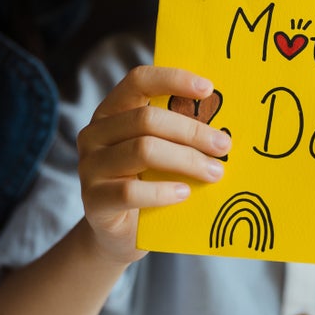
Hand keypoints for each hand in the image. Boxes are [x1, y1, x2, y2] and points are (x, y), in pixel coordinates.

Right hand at [75, 65, 230, 264]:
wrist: (121, 235)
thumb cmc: (149, 184)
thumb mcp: (162, 153)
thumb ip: (179, 134)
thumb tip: (224, 124)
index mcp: (112, 112)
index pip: (138, 81)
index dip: (173, 79)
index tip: (208, 89)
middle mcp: (95, 134)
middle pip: (146, 120)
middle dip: (192, 131)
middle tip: (224, 145)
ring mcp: (90, 166)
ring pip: (143, 150)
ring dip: (186, 160)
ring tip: (214, 172)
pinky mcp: (93, 200)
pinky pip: (130, 191)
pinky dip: (162, 191)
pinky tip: (184, 193)